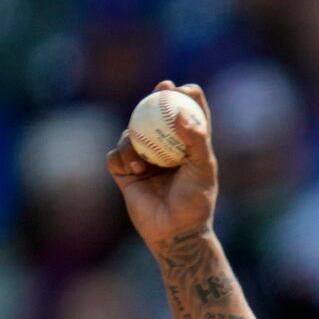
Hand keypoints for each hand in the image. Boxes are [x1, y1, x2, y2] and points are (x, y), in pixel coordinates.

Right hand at [107, 80, 218, 246]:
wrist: (176, 231)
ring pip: (130, 134)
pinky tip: (133, 171)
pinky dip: (121, 159)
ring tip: (142, 163)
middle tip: (162, 87)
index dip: (186, 96)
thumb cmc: (195, 201)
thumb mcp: (203, 168)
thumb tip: (180, 113)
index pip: (187, 113)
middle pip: (155, 115)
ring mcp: (143, 160)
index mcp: (186, 146)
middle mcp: (163, 149)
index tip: (184, 89)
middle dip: (156, 97)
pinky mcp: (125, 174)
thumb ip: (196, 139)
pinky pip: (115, 157)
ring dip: (133, 141)